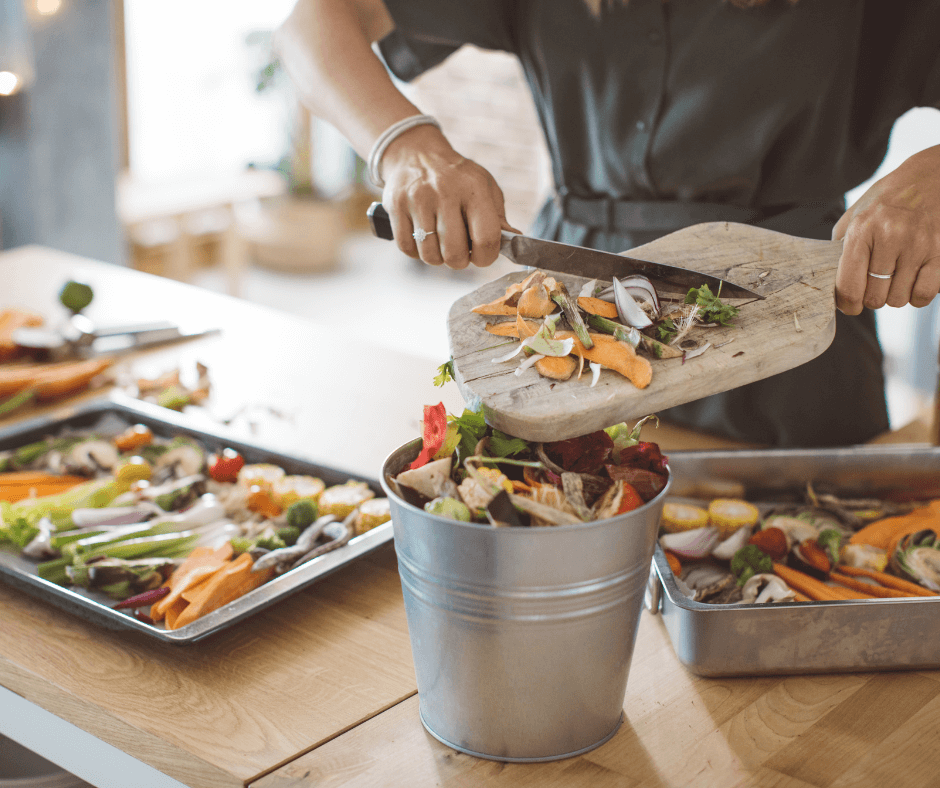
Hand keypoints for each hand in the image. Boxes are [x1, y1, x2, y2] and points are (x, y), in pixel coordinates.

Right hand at [379, 125, 518, 268]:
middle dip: (460, 261)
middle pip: (455, 254)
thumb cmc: (457, 177)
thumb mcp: (485, 187)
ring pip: (430, 256)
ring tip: (440, 241)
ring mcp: (418, 200)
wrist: (417, 153)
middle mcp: (445, 193)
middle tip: (459, 251)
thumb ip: (498, 217)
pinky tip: (423, 237)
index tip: (482, 255)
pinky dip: (416, 251)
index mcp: (474, 189)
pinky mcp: (396, 206)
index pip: (486, 238)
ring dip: (437, 257)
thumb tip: (514, 239)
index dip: (487, 257)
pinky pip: (407, 249)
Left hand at [832, 144, 939, 313]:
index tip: (850, 305)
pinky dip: (917, 295)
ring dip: (895, 296)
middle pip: (875, 297)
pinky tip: (913, 281)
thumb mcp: (856, 215)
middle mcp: (890, 237)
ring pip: (899, 299)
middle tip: (876, 284)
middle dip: (872, 297)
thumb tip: (831, 282)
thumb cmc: (888, 200)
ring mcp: (918, 245)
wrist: (932, 176)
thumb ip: (839, 247)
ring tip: (895, 278)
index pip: (849, 286)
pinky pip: (925, 293)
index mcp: (862, 230)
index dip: (847, 304)